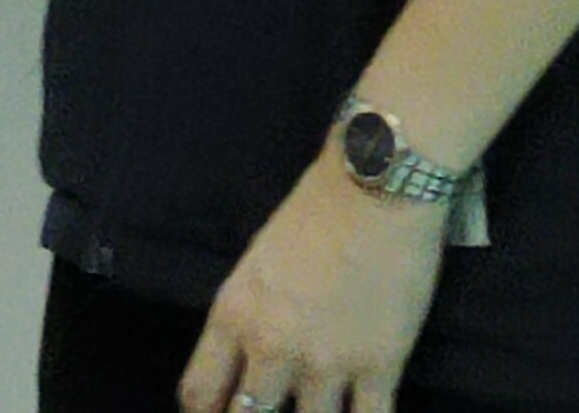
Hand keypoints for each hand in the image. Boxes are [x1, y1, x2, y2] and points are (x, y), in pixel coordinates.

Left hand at [178, 153, 448, 412]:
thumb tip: (249, 359)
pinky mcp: (379, 368)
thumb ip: (249, 315)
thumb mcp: (257, 262)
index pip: (199, 393)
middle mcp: (272, 347)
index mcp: (234, 315)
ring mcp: (326, 363)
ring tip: (318, 410)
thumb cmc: (313, 212)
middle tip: (267, 410)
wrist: (374, 188)